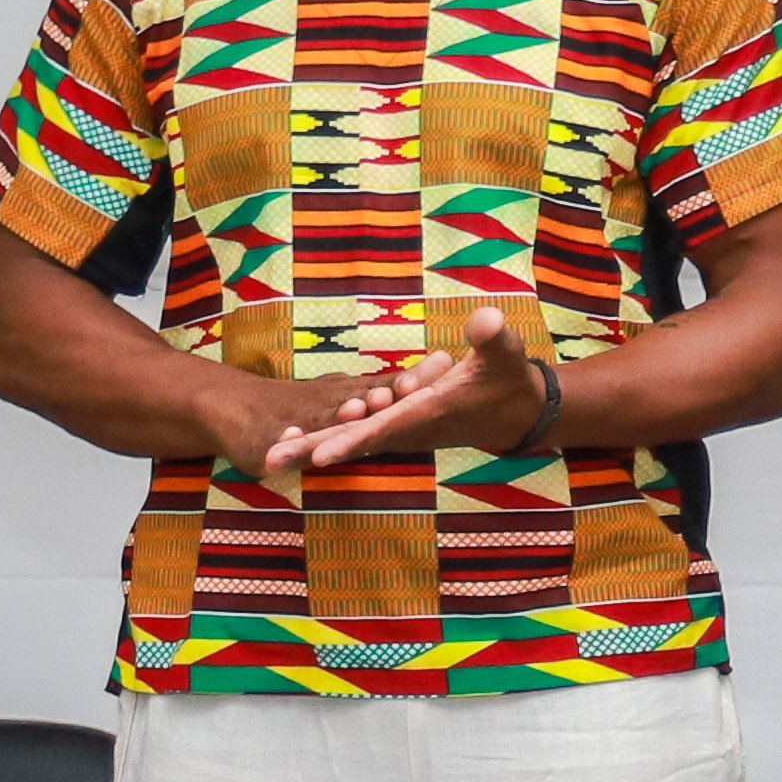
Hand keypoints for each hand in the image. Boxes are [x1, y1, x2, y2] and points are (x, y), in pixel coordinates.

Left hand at [263, 306, 551, 475]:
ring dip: (308, 448)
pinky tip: (289, 439)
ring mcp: (397, 430)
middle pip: (353, 441)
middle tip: (270, 459)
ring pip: (346, 440)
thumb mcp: (507, 355)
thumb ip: (494, 339)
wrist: (513, 413)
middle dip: (313, 450)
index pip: (386, 428)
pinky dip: (321, 440)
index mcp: (429, 414)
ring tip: (268, 455)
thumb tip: (484, 322)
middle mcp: (407, 428)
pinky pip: (350, 435)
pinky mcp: (392, 426)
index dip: (353, 439)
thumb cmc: (509, 380)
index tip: (321, 454)